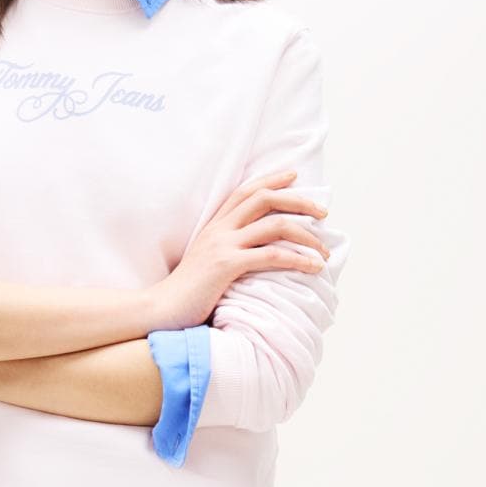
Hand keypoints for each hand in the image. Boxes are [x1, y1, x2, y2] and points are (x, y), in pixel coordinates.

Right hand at [152, 169, 331, 328]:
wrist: (160, 309)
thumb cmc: (186, 293)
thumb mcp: (206, 262)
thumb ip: (226, 250)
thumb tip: (253, 251)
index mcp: (214, 226)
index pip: (245, 191)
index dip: (271, 180)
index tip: (294, 177)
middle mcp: (219, 229)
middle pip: (264, 199)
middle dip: (299, 201)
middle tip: (323, 212)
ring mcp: (222, 245)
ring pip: (274, 225)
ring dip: (307, 235)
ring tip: (325, 249)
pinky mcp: (227, 265)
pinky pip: (271, 255)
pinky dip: (298, 259)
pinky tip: (314, 267)